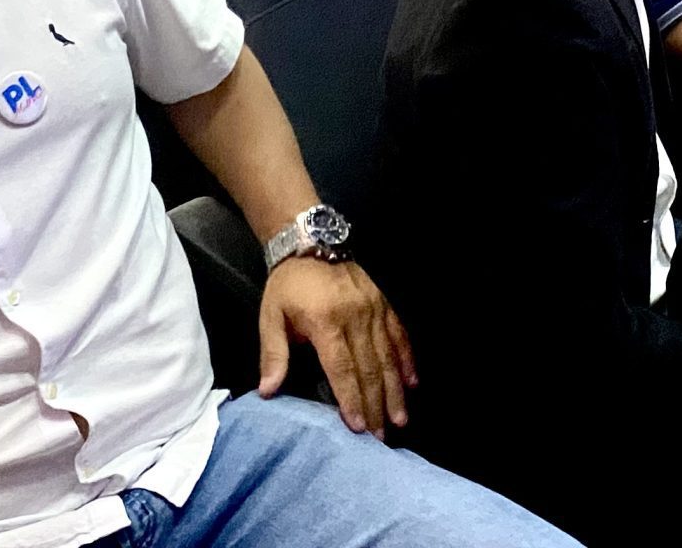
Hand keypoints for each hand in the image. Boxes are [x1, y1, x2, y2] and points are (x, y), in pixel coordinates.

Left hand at [259, 255, 416, 436]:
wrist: (309, 244)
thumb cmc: (287, 286)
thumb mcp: (271, 316)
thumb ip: (273, 354)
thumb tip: (268, 391)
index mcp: (326, 322)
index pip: (342, 368)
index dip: (351, 399)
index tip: (359, 428)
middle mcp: (355, 316)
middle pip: (369, 368)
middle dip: (376, 405)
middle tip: (382, 437)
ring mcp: (374, 309)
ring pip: (388, 356)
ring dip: (395, 390)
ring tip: (400, 419)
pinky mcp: (384, 303)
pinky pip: (399, 335)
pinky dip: (407, 360)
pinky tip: (413, 383)